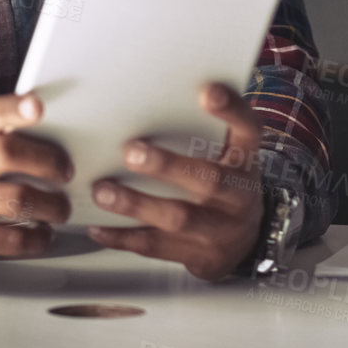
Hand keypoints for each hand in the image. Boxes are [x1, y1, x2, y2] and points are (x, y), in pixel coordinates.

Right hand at [0, 92, 73, 279]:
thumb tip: (51, 132)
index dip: (12, 108)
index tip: (38, 106)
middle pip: (5, 153)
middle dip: (47, 161)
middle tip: (67, 172)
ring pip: (14, 199)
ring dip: (50, 205)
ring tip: (60, 209)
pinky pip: (8, 239)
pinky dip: (35, 238)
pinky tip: (41, 235)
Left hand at [87, 82, 266, 280]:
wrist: (244, 241)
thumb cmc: (226, 186)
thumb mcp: (229, 158)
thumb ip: (203, 134)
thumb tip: (151, 101)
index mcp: (246, 161)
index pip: (248, 129)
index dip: (231, 110)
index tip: (207, 91)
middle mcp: (238, 195)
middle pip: (209, 180)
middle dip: (167, 166)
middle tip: (131, 151)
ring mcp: (220, 230)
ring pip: (178, 218)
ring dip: (136, 204)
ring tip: (103, 191)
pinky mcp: (198, 256)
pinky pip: (157, 247)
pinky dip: (124, 237)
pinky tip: (100, 226)